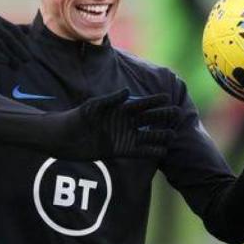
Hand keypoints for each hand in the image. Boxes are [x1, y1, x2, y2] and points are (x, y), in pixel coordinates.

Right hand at [0, 13, 31, 67]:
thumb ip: (6, 36)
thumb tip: (29, 33)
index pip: (15, 30)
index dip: (24, 42)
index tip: (31, 53)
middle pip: (9, 36)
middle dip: (20, 49)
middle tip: (28, 61)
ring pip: (1, 43)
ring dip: (11, 56)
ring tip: (18, 66)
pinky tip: (5, 63)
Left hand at [51, 89, 178, 159]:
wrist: (65, 138)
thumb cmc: (77, 118)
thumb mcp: (93, 107)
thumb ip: (111, 100)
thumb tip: (127, 92)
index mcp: (118, 109)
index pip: (141, 103)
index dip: (154, 100)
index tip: (168, 96)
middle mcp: (123, 122)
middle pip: (147, 119)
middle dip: (162, 116)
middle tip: (178, 113)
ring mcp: (123, 136)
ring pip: (146, 135)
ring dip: (159, 135)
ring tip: (173, 134)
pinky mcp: (119, 150)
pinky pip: (138, 151)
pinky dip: (150, 151)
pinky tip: (162, 151)